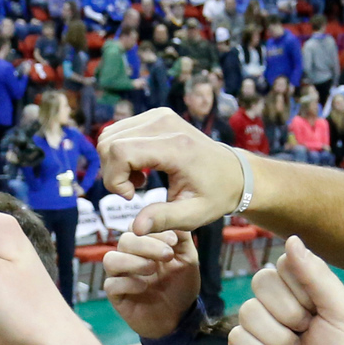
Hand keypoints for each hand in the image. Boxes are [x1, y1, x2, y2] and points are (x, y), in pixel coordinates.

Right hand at [96, 107, 243, 236]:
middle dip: (112, 173)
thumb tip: (136, 229)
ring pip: (110, 135)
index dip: (114, 178)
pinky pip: (120, 131)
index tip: (131, 196)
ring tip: (138, 181)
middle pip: (109, 142)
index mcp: (175, 146)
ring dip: (115, 163)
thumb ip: (164, 220)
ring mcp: (159, 115)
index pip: (120, 151)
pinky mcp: (156, 115)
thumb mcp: (193, 214)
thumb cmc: (215, 196)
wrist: (234, 173)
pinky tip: (141, 168)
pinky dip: (121, 153)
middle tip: (134, 191)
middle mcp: (164, 123)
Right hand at [99, 229, 201, 339]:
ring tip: (152, 269)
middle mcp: (129, 257)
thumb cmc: (180, 285)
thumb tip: (172, 217)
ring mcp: (121, 276)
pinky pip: (111, 284)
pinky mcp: (116, 296)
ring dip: (132, 262)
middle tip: (167, 255)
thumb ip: (182, 236)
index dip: (152, 229)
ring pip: (110, 259)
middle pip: (124, 240)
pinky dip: (128, 283)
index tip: (173, 240)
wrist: (180, 317)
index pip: (137, 227)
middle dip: (146, 245)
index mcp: (144, 245)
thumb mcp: (188, 257)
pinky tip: (144, 288)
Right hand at [229, 237, 343, 344]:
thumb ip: (317, 274)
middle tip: (305, 333)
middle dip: (288, 313)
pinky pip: (236, 337)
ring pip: (247, 311)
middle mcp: (278, 303)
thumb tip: (291, 239)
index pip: (283, 264)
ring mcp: (258, 327)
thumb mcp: (341, 311)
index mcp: (303, 289)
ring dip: (277, 338)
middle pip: (260, 282)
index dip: (300, 288)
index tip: (318, 310)